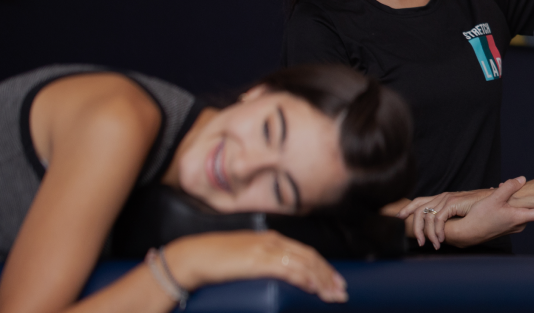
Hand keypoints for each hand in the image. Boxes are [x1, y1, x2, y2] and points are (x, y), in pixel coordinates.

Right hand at [163, 230, 346, 301]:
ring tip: (333, 295)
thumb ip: (261, 261)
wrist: (192, 257)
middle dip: (328, 275)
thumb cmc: (214, 260)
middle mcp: (273, 242)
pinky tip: (314, 289)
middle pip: (310, 257)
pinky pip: (289, 270)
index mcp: (271, 239)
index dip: (323, 266)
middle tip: (342, 290)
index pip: (306, 252)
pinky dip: (305, 279)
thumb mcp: (244, 257)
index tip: (335, 280)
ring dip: (322, 280)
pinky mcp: (258, 261)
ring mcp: (266, 250)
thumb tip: (275, 277)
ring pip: (304, 264)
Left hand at [396, 189, 490, 248]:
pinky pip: (438, 218)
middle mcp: (443, 197)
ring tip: (431, 244)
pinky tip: (441, 240)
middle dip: (413, 225)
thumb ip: (449, 219)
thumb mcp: (461, 215)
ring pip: (426, 214)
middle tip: (418, 241)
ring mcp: (448, 198)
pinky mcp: (454, 201)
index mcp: (443, 198)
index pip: (419, 201)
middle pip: (417, 206)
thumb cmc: (482, 210)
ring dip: (426, 233)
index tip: (398, 219)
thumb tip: (437, 231)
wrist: (497, 202)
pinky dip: (437, 231)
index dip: (407, 208)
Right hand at [439, 177, 533, 247]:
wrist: (465, 234)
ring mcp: (513, 227)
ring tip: (501, 192)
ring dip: (516, 201)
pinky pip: (513, 214)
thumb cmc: (479, 217)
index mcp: (520, 218)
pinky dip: (509, 206)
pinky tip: (497, 202)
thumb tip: (522, 179)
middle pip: (532, 210)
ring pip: (521, 211)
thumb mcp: (494, 198)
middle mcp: (519, 225)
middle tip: (527, 189)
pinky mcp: (506, 227)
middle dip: (531, 199)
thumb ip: (509, 187)